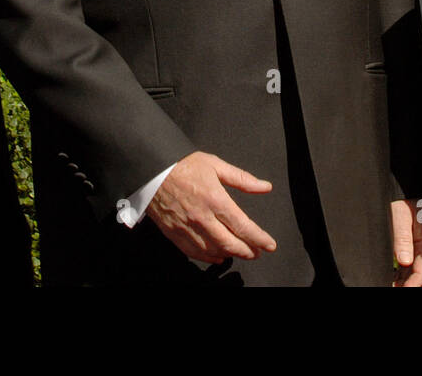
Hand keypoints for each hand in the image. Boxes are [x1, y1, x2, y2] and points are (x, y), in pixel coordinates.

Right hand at [145, 150, 276, 264]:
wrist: (152, 170)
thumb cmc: (183, 165)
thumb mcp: (216, 165)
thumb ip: (242, 179)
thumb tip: (265, 187)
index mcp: (215, 199)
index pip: (242, 226)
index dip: (259, 238)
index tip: (270, 245)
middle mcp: (202, 217)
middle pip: (230, 243)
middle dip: (248, 251)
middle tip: (257, 252)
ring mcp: (187, 228)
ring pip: (213, 251)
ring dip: (230, 255)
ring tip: (240, 252)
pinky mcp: (174, 233)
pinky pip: (194, 252)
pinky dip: (208, 258)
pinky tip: (218, 256)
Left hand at [391, 198, 421, 286]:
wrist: (407, 184)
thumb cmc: (404, 198)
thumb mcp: (400, 216)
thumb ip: (402, 238)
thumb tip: (404, 262)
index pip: (421, 272)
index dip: (411, 286)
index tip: (399, 291)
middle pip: (418, 274)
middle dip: (406, 286)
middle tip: (389, 289)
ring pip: (414, 270)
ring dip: (403, 281)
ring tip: (390, 286)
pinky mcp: (415, 242)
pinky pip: (410, 263)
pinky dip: (402, 274)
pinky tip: (393, 278)